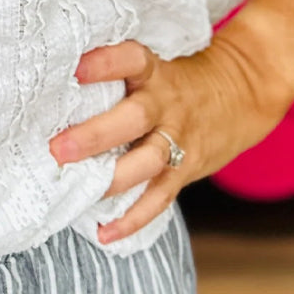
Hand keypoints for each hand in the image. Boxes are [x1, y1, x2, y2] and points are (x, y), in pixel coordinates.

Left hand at [48, 6, 293, 243]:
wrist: (243, 93)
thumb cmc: (178, 81)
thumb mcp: (156, 67)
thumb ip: (117, 77)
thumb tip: (50, 92)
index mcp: (156, 73)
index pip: (132, 60)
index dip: (106, 63)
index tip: (76, 68)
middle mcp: (167, 104)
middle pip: (134, 118)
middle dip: (95, 135)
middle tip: (58, 148)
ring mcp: (178, 139)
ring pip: (148, 161)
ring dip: (113, 178)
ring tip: (81, 191)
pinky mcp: (186, 169)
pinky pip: (159, 197)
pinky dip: (133, 218)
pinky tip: (105, 232)